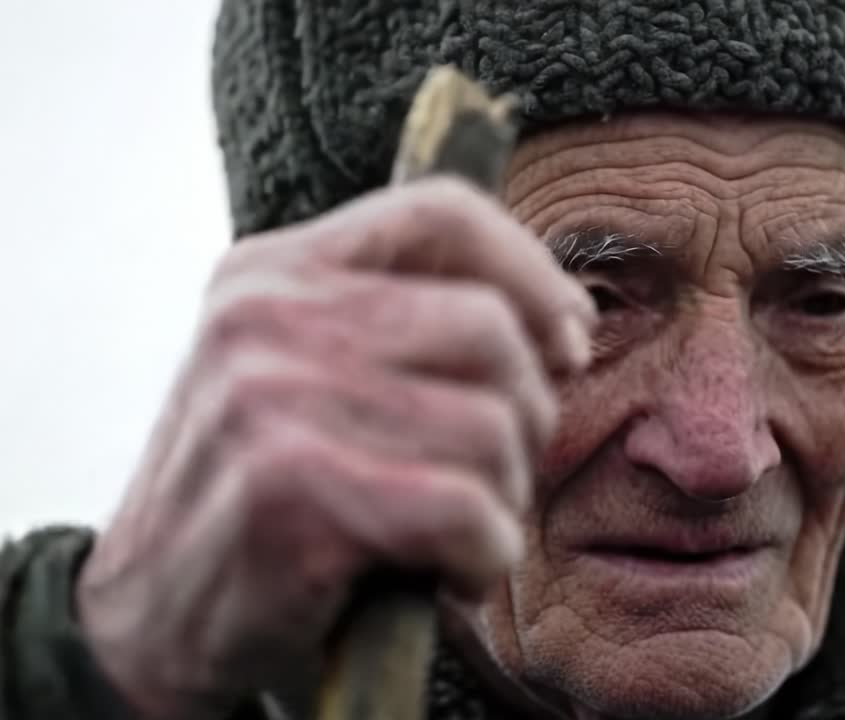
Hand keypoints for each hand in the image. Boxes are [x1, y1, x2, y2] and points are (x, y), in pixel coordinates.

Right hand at [74, 178, 594, 718]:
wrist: (149, 618)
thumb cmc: (265, 495)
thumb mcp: (308, 376)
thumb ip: (411, 327)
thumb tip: (567, 321)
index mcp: (272, 270)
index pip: (440, 214)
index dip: (531, 269)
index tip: (570, 339)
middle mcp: (263, 318)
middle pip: (487, 326)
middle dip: (528, 412)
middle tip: (498, 473)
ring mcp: (268, 400)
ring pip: (492, 425)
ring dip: (504, 498)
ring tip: (461, 532)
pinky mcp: (287, 493)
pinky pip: (466, 509)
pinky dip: (486, 556)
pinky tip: (452, 575)